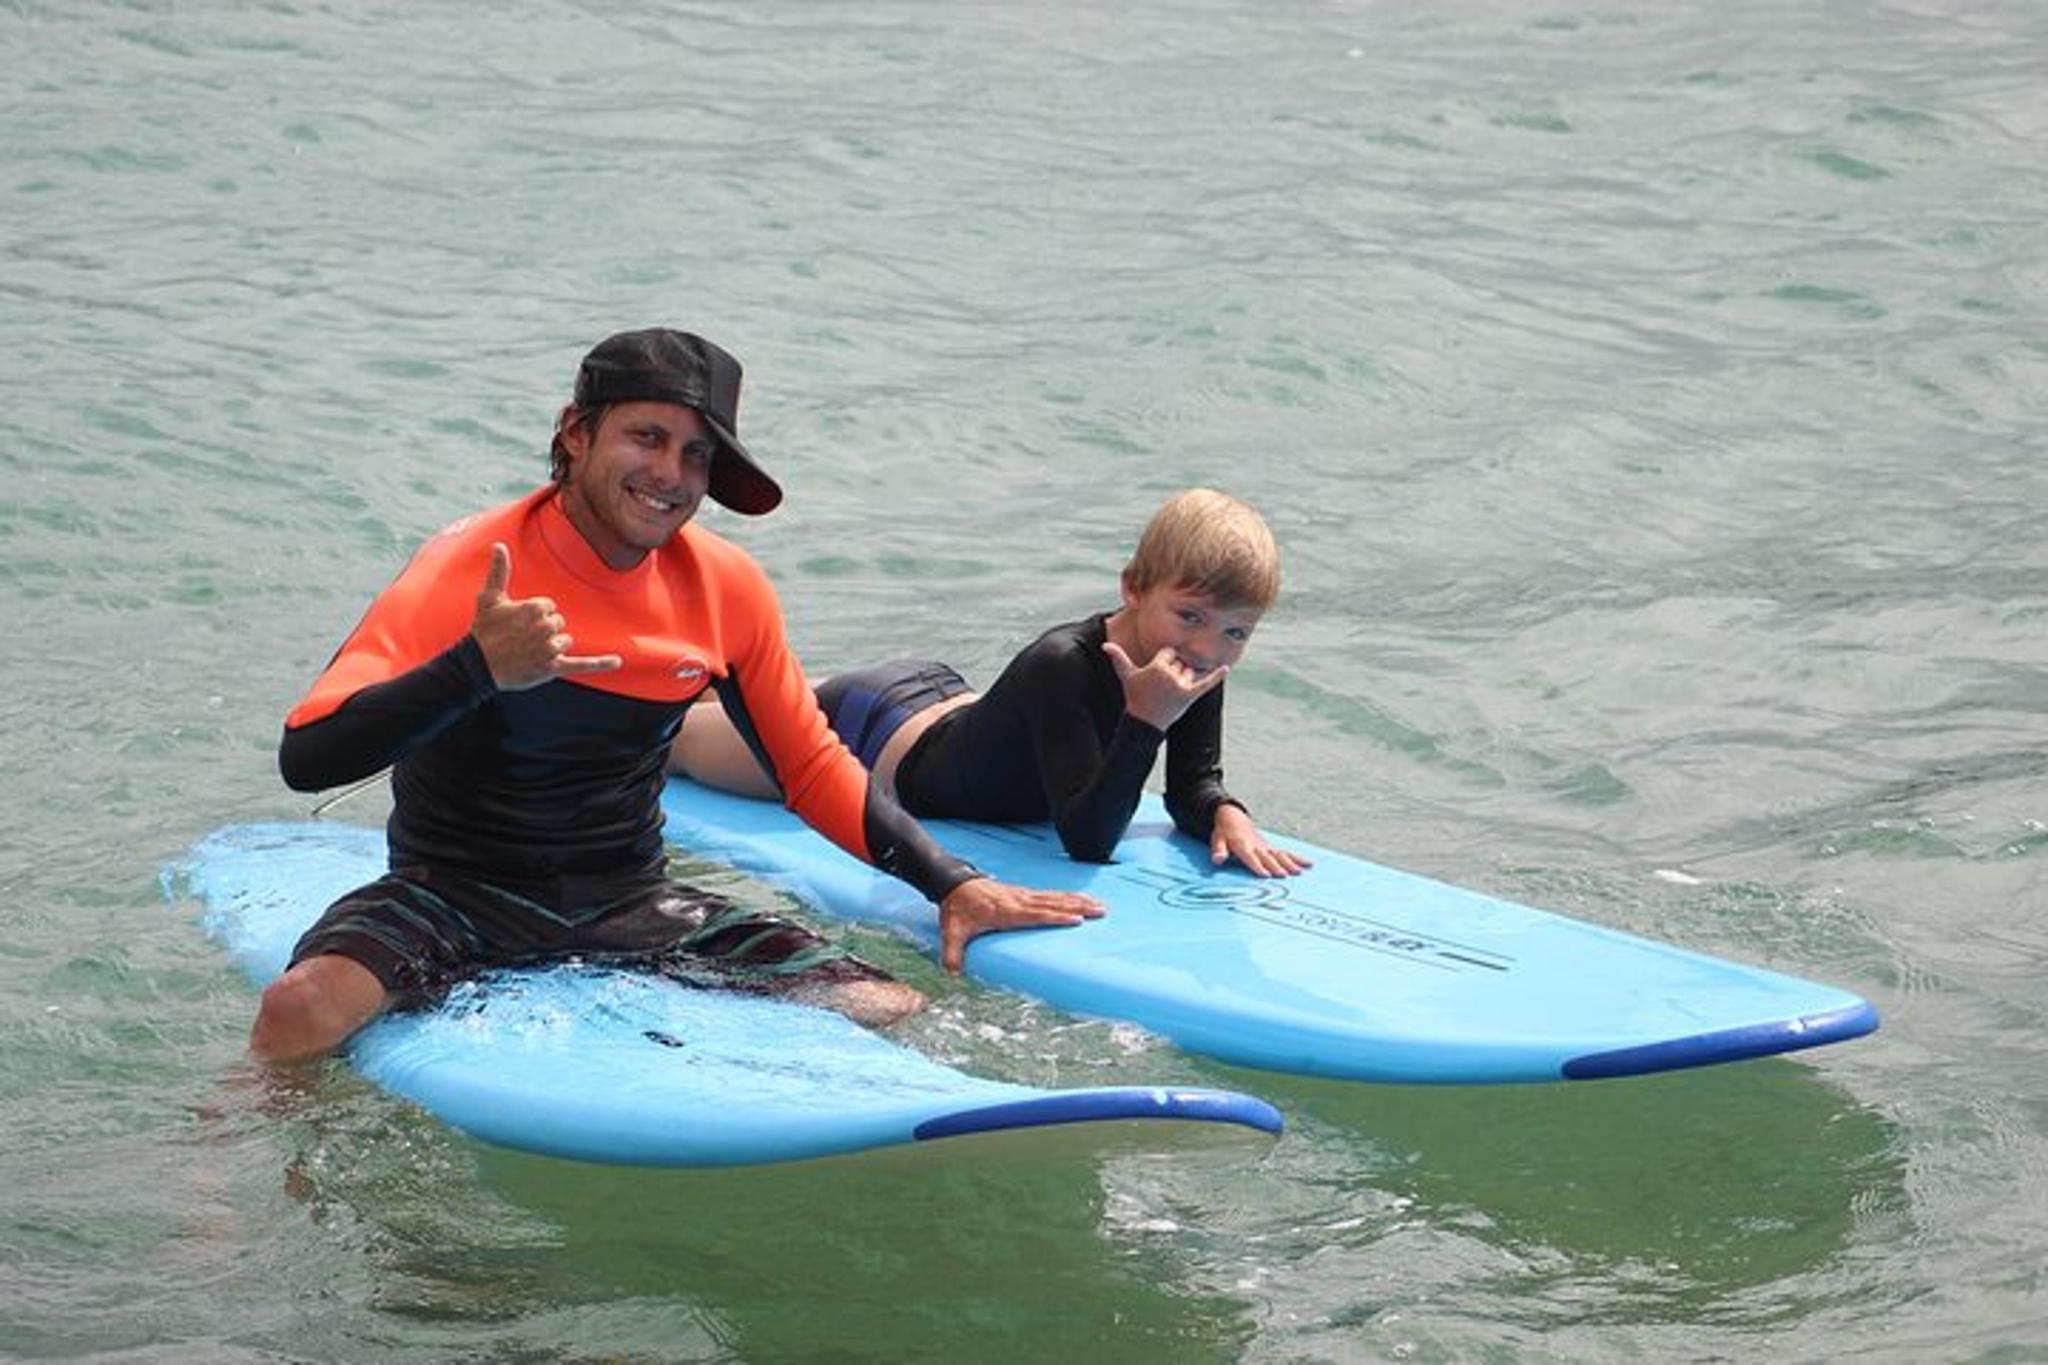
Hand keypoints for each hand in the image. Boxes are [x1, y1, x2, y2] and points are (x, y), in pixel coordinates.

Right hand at [470, 543, 622, 689]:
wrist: (478, 665)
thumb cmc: (484, 630)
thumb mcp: (489, 598)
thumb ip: (499, 570)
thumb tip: (499, 545)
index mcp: (535, 608)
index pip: (549, 607)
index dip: (534, 615)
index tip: (517, 623)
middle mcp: (545, 628)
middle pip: (558, 624)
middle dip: (542, 630)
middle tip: (520, 638)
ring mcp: (550, 649)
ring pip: (564, 641)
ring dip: (550, 646)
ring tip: (527, 652)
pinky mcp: (553, 668)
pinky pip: (582, 664)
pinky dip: (600, 664)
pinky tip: (618, 662)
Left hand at [937, 878, 1105, 972]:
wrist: (954, 884)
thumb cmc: (957, 909)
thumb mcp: (952, 932)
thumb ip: (952, 954)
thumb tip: (951, 975)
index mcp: (1006, 912)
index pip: (1035, 914)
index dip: (1056, 917)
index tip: (1077, 920)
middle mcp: (1018, 901)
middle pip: (1053, 904)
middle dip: (1078, 907)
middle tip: (1101, 911)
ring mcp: (1022, 895)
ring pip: (1055, 897)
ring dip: (1078, 900)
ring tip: (1099, 905)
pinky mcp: (1023, 893)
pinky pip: (1049, 895)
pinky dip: (1067, 896)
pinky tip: (1079, 899)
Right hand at [1102, 641, 1227, 730]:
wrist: (1144, 722)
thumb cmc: (1135, 697)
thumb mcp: (1126, 676)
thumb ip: (1118, 658)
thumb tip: (1105, 645)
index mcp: (1156, 666)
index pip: (1169, 652)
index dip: (1164, 662)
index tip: (1156, 676)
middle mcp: (1170, 675)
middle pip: (1180, 662)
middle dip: (1173, 672)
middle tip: (1161, 688)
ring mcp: (1181, 686)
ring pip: (1189, 672)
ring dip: (1183, 679)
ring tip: (1170, 693)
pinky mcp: (1190, 697)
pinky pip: (1206, 684)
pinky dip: (1217, 677)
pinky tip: (1226, 669)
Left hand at [1210, 803, 1312, 877]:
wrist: (1233, 818)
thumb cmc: (1224, 833)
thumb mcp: (1216, 840)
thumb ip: (1218, 850)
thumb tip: (1217, 859)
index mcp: (1242, 846)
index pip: (1250, 857)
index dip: (1257, 865)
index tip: (1265, 875)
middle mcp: (1257, 846)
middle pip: (1268, 858)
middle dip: (1276, 866)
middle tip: (1284, 875)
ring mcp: (1266, 847)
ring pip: (1280, 855)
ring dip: (1290, 863)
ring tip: (1300, 872)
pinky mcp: (1272, 848)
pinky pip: (1287, 853)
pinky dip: (1298, 858)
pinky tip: (1310, 864)